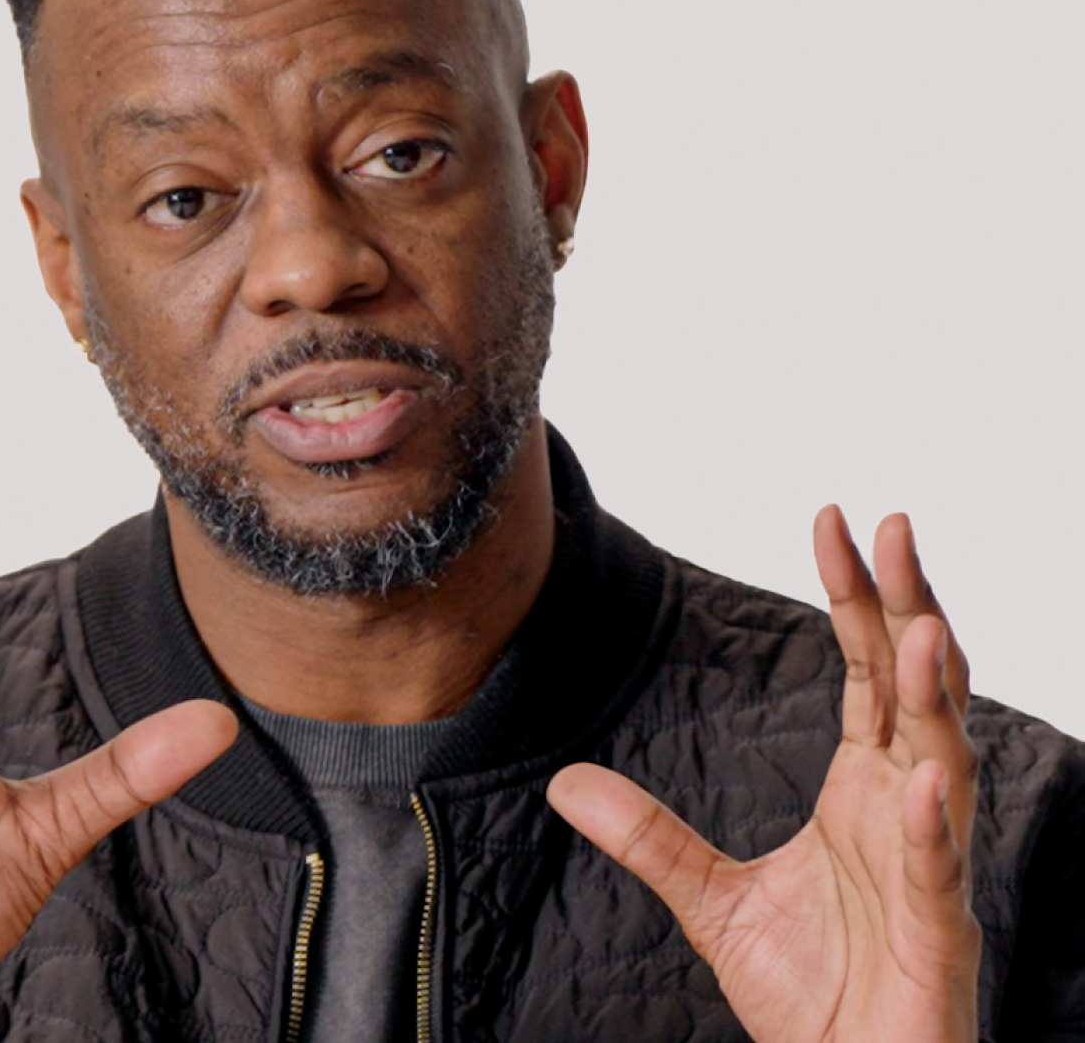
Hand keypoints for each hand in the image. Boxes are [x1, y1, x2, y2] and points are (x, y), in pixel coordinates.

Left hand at [548, 507, 979, 1042]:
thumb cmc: (809, 992)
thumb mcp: (710, 900)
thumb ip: (649, 836)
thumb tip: (564, 783)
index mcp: (864, 788)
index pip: (866, 668)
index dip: (856, 595)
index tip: (831, 517)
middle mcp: (907, 810)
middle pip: (917, 686)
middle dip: (909, 605)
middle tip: (890, 525)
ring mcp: (929, 870)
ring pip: (945, 762)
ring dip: (935, 694)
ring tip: (920, 627)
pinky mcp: (937, 940)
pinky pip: (938, 874)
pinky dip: (933, 827)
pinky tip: (921, 783)